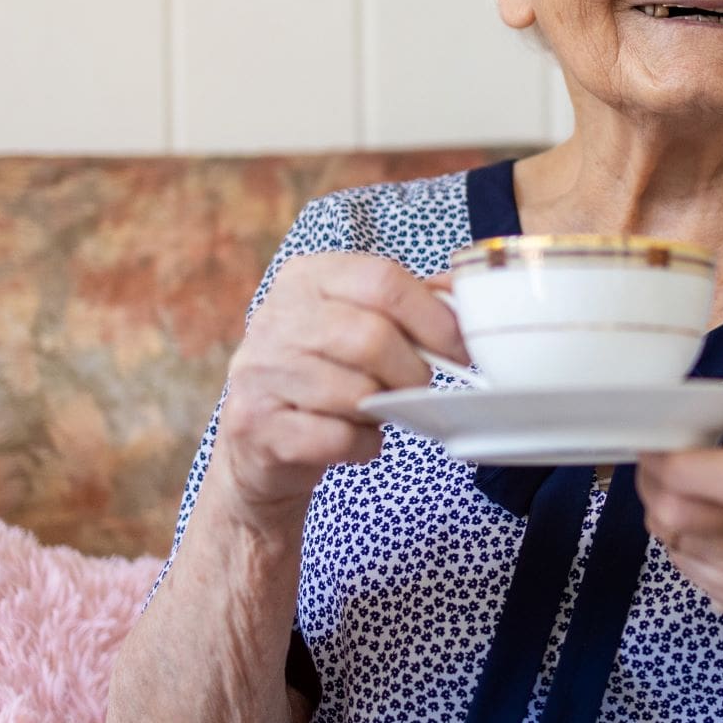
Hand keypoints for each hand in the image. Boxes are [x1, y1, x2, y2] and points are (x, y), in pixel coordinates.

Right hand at [209, 253, 464, 533]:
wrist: (261, 439)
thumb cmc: (325, 372)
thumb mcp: (358, 322)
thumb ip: (411, 303)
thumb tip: (467, 289)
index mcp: (307, 277)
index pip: (382, 280)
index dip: (434, 318)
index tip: (459, 348)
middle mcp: (275, 316)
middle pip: (372, 336)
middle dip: (412, 370)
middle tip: (417, 385)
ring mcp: (260, 370)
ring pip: (355, 392)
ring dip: (383, 409)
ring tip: (377, 408)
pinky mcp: (255, 423)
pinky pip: (337, 437)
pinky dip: (363, 445)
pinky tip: (356, 437)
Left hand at [636, 338, 722, 641]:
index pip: (717, 475)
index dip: (673, 454)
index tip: (666, 431)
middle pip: (677, 508)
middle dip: (654, 476)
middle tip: (661, 452)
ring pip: (671, 535)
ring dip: (662, 503)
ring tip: (681, 480)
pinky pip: (682, 562)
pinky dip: (678, 535)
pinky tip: (703, 519)